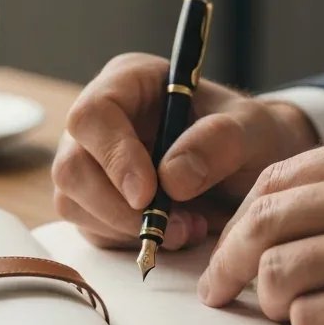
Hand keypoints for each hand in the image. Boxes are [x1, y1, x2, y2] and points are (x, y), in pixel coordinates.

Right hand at [53, 53, 319, 249]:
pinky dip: (131, 242)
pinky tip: (175, 233)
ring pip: (74, 203)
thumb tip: (170, 177)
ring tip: (188, 228)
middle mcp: (100, 122)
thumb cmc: (249, 136)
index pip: (93, 115)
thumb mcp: (251, 129)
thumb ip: (219, 142)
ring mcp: (92, 163)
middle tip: (177, 227)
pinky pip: (92, 230)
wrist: (252, 170)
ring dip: (129, 229)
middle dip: (120, 208)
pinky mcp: (96, 202)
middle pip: (71, 167)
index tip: (148, 194)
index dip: (113, 157)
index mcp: (128, 83)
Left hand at [197, 125, 323, 324]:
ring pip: (277, 275)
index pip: (275, 179)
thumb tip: (285, 216)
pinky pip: (314, 322)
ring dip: (272, 303)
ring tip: (289, 315)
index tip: (229, 248)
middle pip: (261, 224)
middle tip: (221, 290)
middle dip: (229, 262)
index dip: (239, 219)